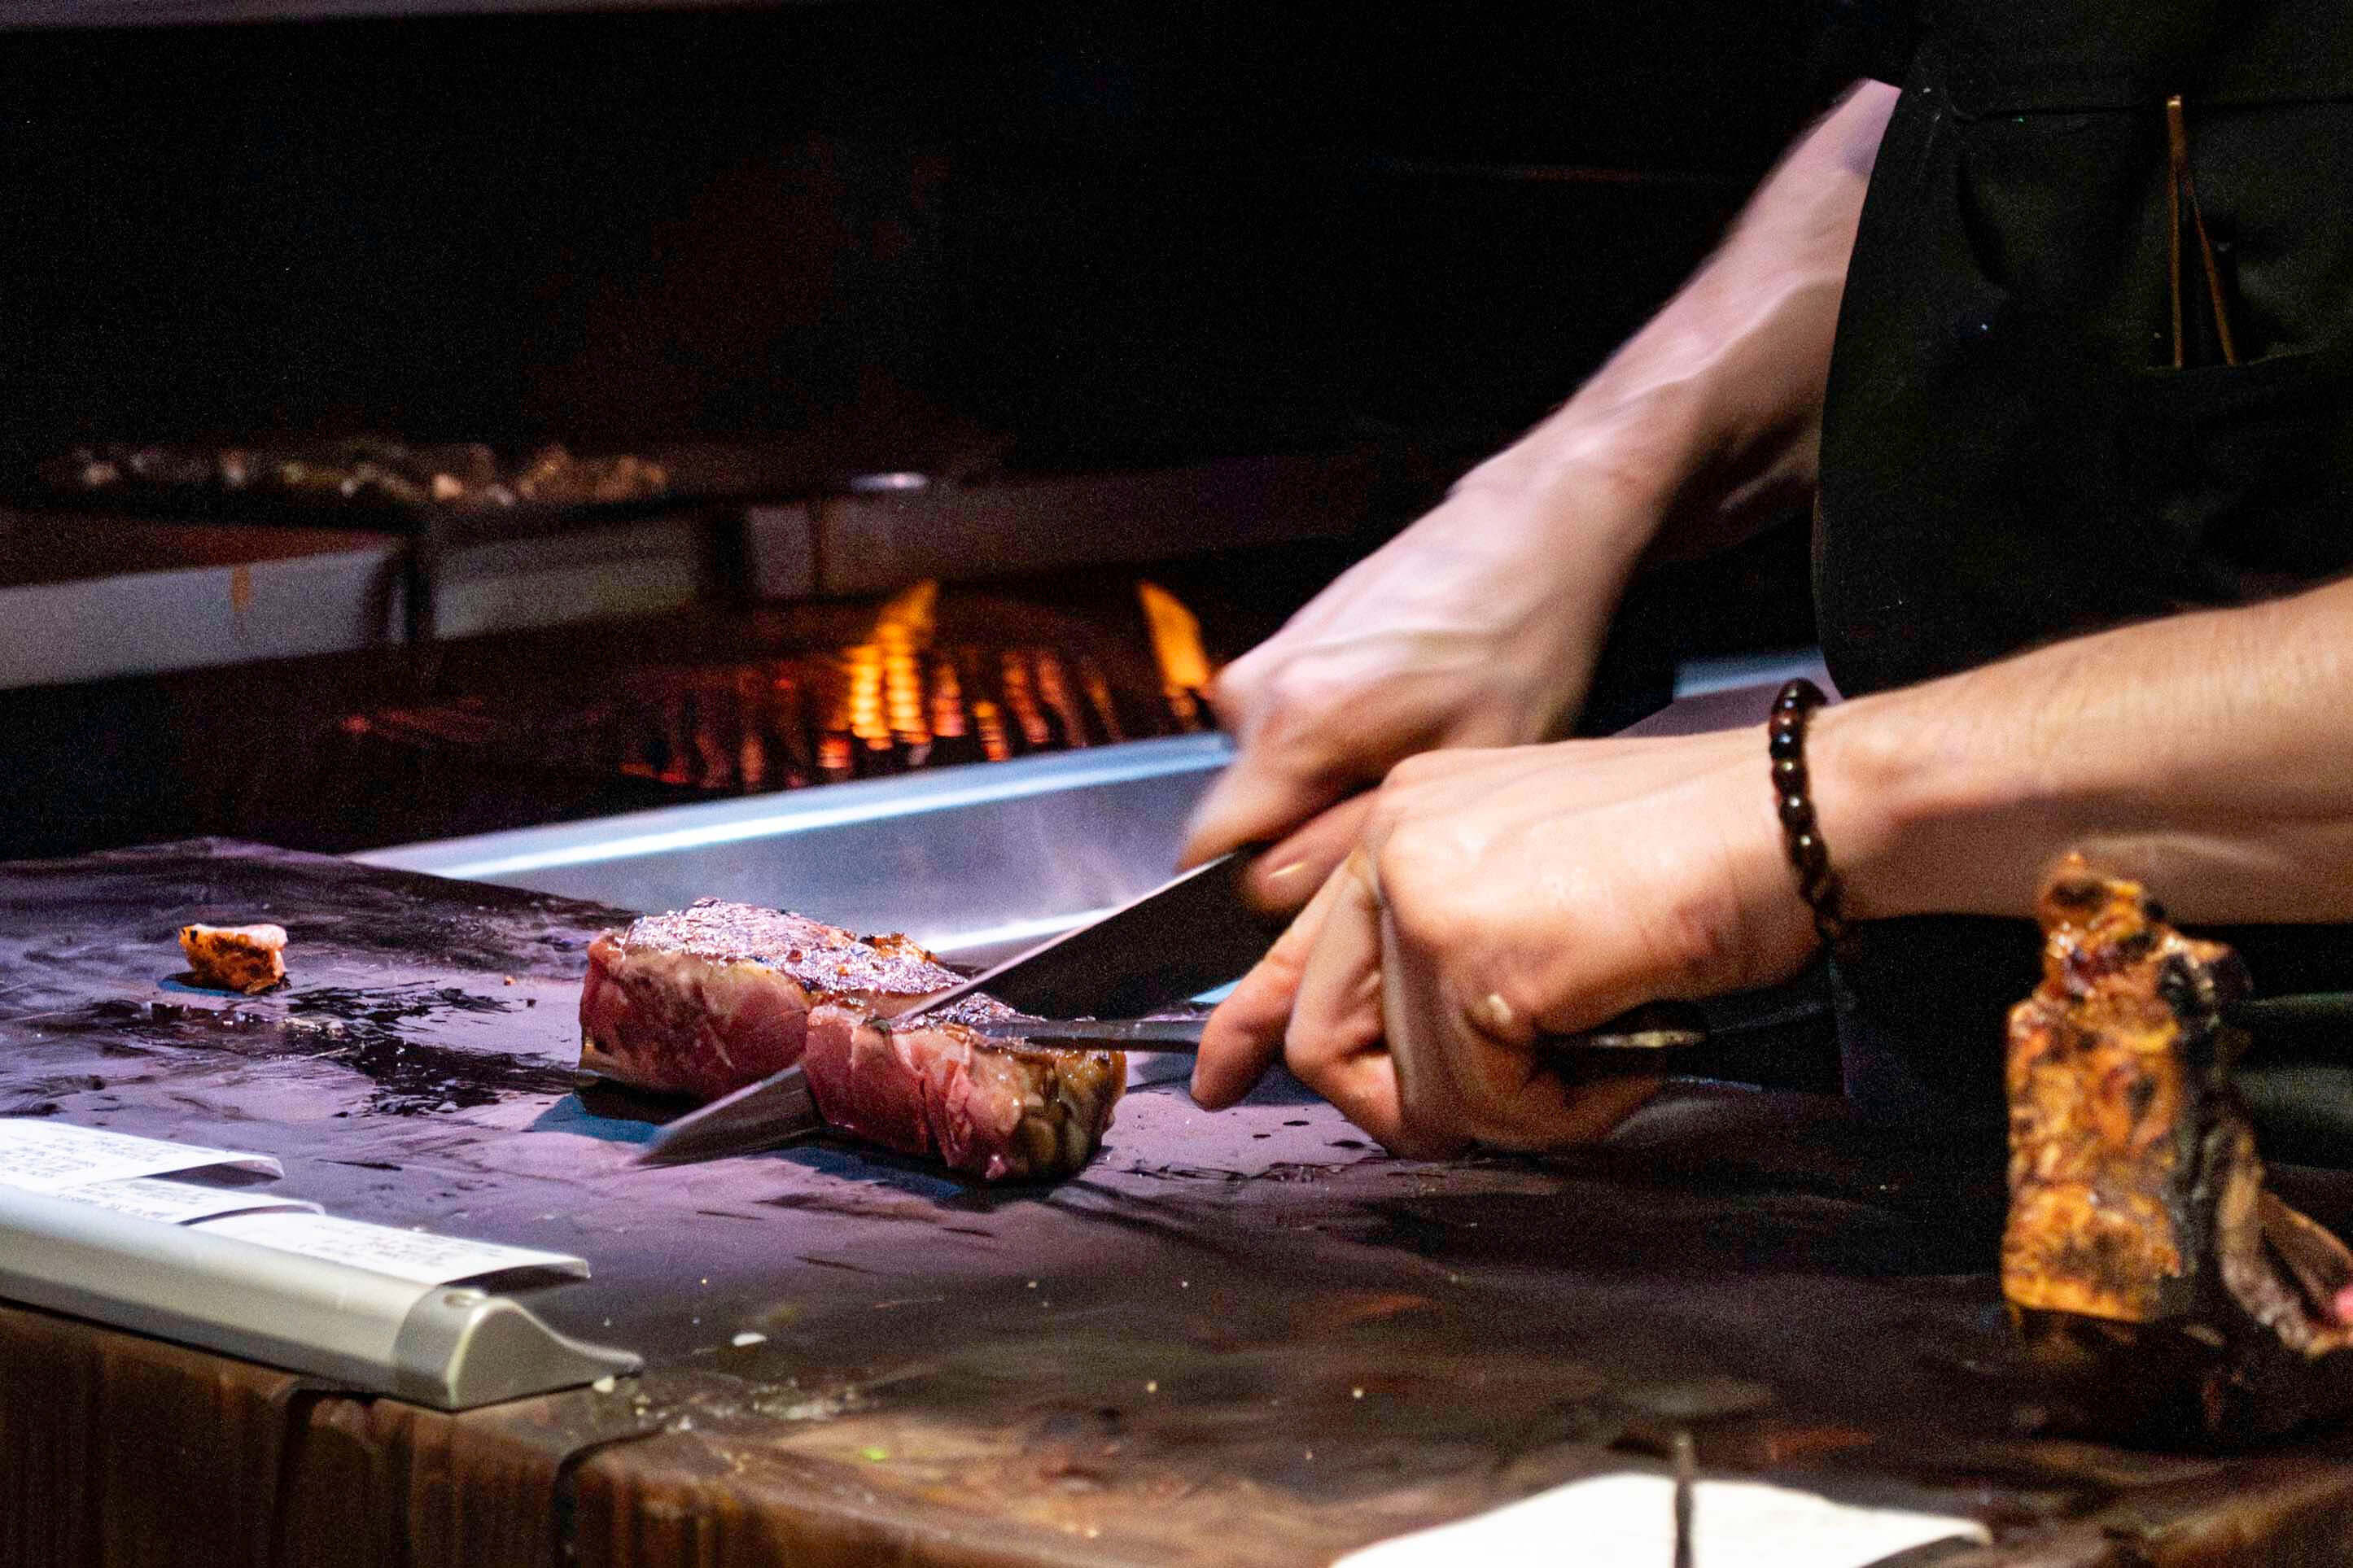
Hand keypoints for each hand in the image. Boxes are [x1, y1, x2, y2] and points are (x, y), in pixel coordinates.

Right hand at [1178, 477, 1653, 911]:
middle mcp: (1259, 687)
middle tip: (1400, 808)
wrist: (1529, 532)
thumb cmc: (1519, 638)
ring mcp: (1268, 659)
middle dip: (1307, 830)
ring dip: (1328, 782)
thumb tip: (1270, 891)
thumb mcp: (1464, 766)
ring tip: (1413, 747)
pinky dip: (1335, 740)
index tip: (1328, 880)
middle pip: (1242, 812)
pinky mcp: (1286, 643)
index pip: (1208, 848)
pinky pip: (1287, 729)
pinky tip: (1404, 712)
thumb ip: (1350, 839)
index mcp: (1294, 723)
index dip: (1264, 883)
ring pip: (1268, 772)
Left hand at [1189, 729, 1822, 1155]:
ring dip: (1517, 1109)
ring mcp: (1423, 892)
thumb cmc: (1707, 851)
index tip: (1218, 1079)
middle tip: (1515, 1102)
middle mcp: (1394, 842)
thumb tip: (1395, 1054)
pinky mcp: (1471, 952)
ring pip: (1413, 1091)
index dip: (1247, 1023)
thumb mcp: (1542, 880)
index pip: (1289, 941)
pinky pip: (1482, 1103)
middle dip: (1416, 1105)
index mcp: (1407, 818)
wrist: (1801, 814)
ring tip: (1605, 1049)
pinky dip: (1565, 1111)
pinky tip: (1625, 1049)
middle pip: (1324, 1041)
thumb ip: (1451, 946)